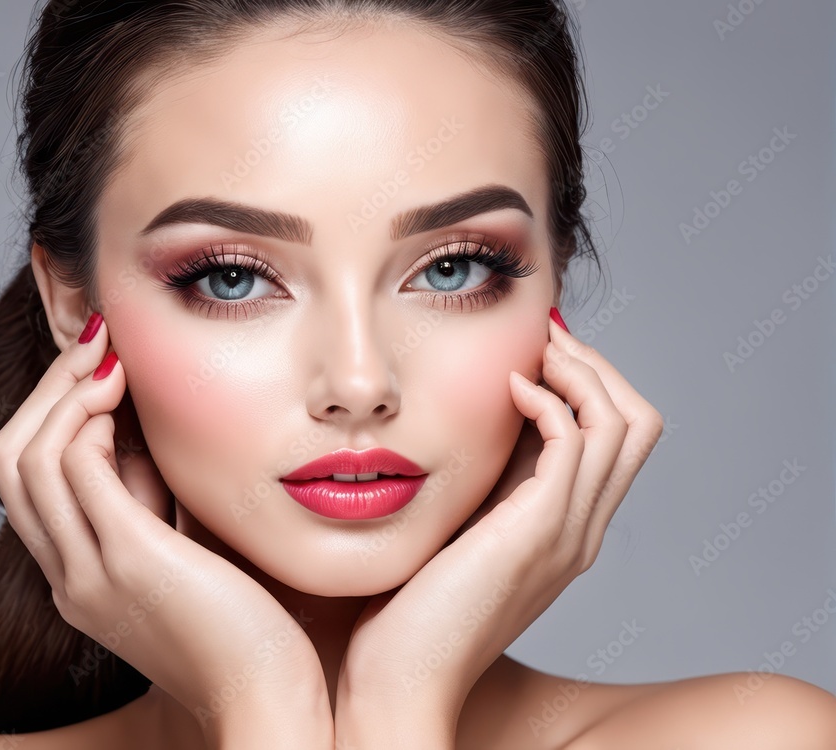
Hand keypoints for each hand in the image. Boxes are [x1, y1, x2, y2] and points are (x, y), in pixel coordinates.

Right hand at [0, 313, 331, 749]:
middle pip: (10, 461)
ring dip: (63, 392)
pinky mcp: (127, 559)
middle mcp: (70, 576)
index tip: (99, 369)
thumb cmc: (248, 633)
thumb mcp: (189, 557)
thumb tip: (154, 439)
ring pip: (28, 456)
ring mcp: (89, 571)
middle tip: (95, 345)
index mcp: (81, 579)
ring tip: (109, 354)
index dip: (54, 415)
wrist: (268, 704)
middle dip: (48, 392)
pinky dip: (85, 416)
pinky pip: (72, 468)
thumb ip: (163, 508)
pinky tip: (123, 387)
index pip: (30, 482)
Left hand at [334, 314, 664, 747]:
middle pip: (637, 420)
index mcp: (562, 526)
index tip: (533, 352)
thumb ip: (475, 484)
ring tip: (529, 353)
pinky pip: (577, 442)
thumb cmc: (408, 606)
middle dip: (594, 366)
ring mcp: (569, 533)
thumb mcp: (454, 527)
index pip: (612, 435)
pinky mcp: (540, 532)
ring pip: (624, 422)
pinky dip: (551, 400)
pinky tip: (506, 389)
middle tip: (541, 341)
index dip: (584, 382)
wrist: (400, 678)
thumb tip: (463, 423)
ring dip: (580, 371)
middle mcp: (581, 528)